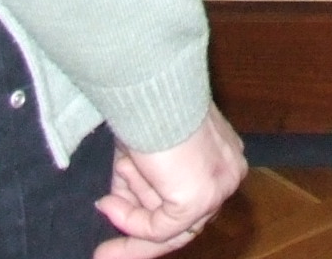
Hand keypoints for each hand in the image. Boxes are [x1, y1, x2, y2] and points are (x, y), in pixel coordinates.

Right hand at [94, 106, 246, 258]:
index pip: (192, 203)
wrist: (151, 89)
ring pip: (168, 226)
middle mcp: (229, 173)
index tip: (121, 222)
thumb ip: (142, 185)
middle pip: (184, 223)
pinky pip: (158, 228)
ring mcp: (218, 188)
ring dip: (129, 214)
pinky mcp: (199, 199)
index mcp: (222, 157)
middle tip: (103, 255)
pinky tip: (107, 202)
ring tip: (107, 197)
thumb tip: (114, 209)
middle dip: (139, 237)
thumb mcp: (144, 153)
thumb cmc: (146, 108)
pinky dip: (129, 220)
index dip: (152, 217)